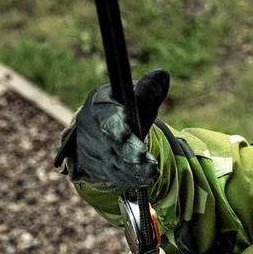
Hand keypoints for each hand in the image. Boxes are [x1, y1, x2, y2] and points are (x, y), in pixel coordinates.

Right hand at [54, 68, 169, 190]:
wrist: (104, 130)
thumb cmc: (125, 109)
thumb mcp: (136, 98)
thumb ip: (149, 90)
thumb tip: (162, 74)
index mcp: (98, 104)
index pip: (107, 120)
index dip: (121, 131)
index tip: (135, 140)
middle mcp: (89, 128)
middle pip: (109, 145)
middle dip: (130, 155)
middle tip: (149, 163)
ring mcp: (89, 149)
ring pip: (112, 163)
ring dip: (133, 171)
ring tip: (152, 172)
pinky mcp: (93, 167)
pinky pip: (111, 176)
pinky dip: (129, 179)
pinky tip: (145, 179)